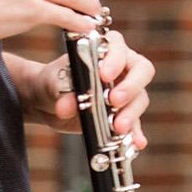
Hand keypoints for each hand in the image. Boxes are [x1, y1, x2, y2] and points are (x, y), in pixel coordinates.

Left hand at [23, 30, 153, 150]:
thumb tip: (67, 106)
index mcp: (106, 50)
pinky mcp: (124, 114)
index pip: (119, 48)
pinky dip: (135, 133)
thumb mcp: (53, 83)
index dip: (116, 60)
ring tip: (118, 128)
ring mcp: (127, 91)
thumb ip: (62, 91)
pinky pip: (135, 123)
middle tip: (114, 101)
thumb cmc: (54, 81)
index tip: (104, 75)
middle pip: (141, 72)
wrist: (49, 102)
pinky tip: (136, 143)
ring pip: (140, 99)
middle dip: (130, 87)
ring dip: (131, 113)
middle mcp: (123, 68)